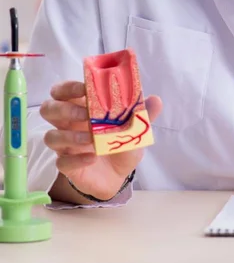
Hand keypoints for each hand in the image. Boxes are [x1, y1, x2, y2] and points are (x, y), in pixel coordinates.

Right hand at [40, 81, 161, 199]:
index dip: (68, 87)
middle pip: (48, 109)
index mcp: (81, 107)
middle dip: (63, 109)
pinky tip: (92, 157)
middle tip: (85, 114)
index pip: (62, 91)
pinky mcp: (66, 166)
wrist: (118, 175)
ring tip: (91, 139)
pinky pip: (61, 162)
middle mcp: (68, 124)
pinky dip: (76, 159)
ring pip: (50, 136)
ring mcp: (65, 146)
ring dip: (69, 135)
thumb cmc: (120, 143)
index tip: (84, 88)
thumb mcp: (135, 128)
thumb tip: (156, 99)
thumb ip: (143, 113)